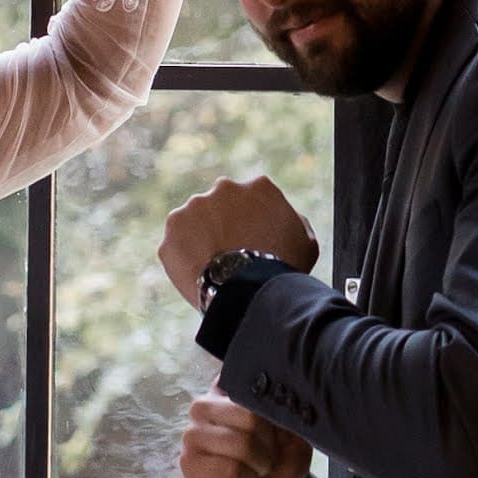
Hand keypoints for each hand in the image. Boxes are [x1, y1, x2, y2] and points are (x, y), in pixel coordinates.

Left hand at [158, 172, 319, 309]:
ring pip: (195, 223)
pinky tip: (202, 276)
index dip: (255, 222)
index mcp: (258, 187)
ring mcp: (192, 209)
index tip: (256, 241)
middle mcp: (223, 189)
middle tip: (233, 254)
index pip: (255, 199)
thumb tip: (285, 219)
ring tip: (217, 269)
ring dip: (202, 239)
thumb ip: (293, 221)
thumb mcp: (306, 241)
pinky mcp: (171, 235)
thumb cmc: (283, 267)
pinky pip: (177, 247)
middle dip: (225, 225)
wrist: (249, 289)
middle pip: (222, 206)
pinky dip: (185, 259)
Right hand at [181, 395, 309, 477]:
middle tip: (268, 456)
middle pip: (248, 415)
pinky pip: (229, 470)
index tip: (279, 426)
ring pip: (239, 443)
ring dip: (259, 464)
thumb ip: (287, 416)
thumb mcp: (295, 437)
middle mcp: (205, 407)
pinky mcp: (189, 465)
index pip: (246, 383)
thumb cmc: (279, 464)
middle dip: (269, 443)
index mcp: (229, 392)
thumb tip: (280, 403)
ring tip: (256, 471)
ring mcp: (193, 435)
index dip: (271, 410)